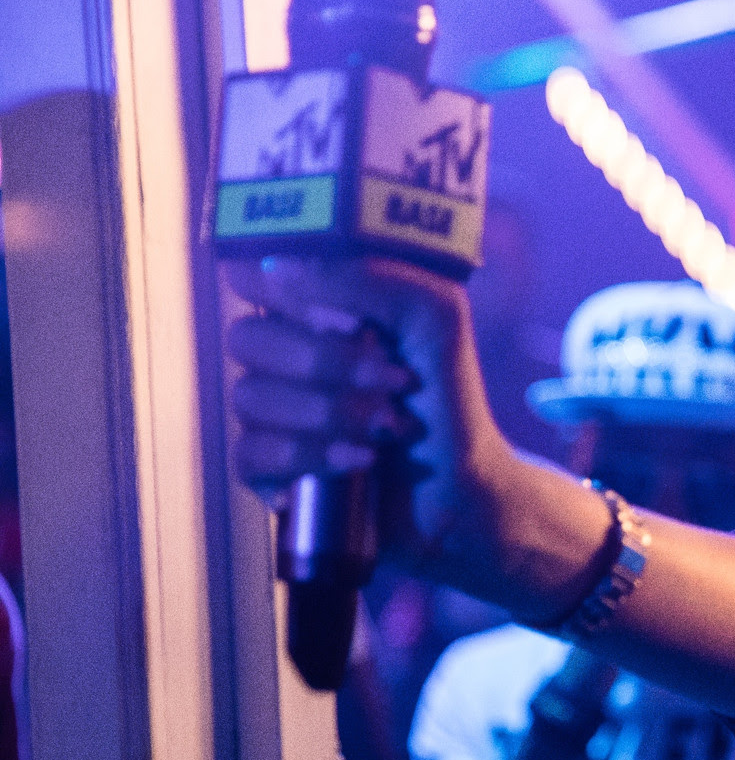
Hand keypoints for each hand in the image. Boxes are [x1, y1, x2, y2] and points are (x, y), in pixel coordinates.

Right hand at [223, 255, 599, 618]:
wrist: (462, 491)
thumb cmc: (449, 400)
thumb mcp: (435, 318)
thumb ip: (373, 279)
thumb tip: (281, 268)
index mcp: (315, 310)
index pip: (251, 275)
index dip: (276, 286)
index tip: (337, 312)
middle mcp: (284, 357)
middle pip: (246, 336)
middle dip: (323, 362)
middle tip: (390, 383)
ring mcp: (272, 414)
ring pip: (249, 396)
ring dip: (327, 414)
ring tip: (386, 432)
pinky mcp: (269, 469)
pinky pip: (248, 453)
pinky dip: (306, 457)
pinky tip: (354, 464)